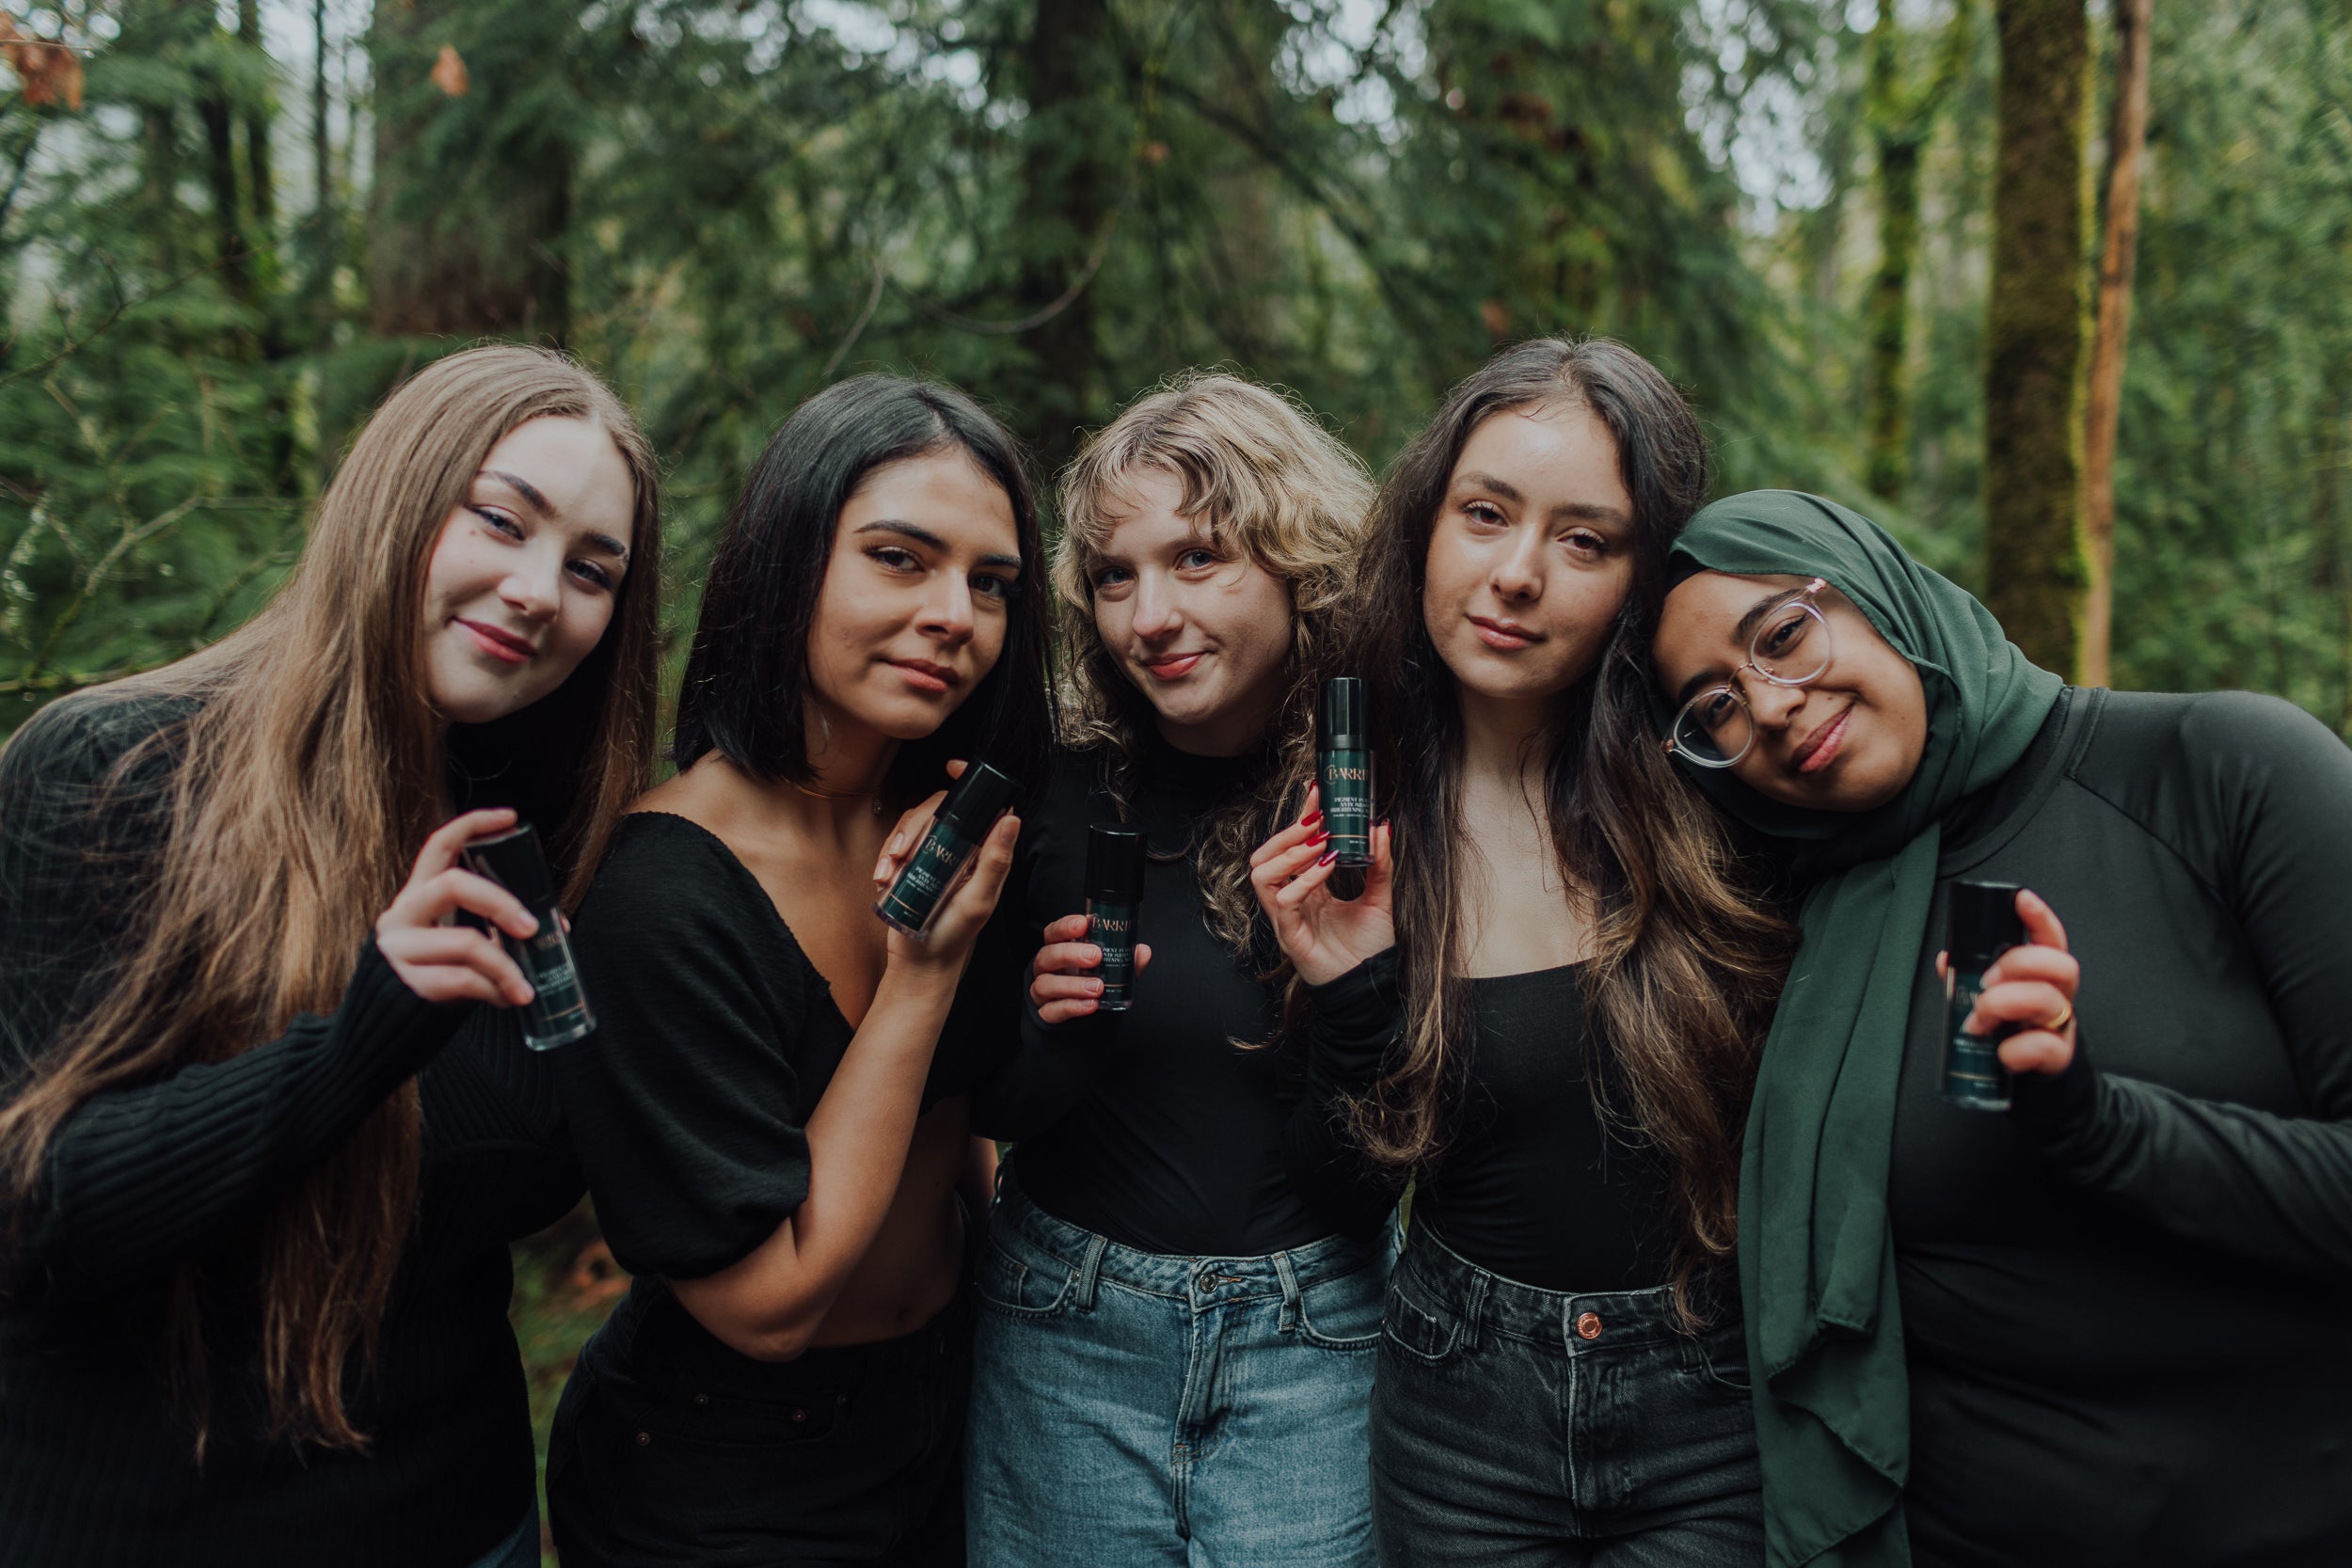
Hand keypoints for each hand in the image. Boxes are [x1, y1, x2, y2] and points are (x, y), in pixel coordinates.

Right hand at [375, 808, 539, 1006]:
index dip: (473, 824)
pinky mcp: (409, 983)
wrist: (384, 1026)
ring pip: (465, 942)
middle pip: (454, 885)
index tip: (510, 817)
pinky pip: (461, 980)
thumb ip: (490, 925)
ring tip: (528, 989)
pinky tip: (508, 999)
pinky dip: (493, 990)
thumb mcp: (454, 939)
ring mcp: (401, 948)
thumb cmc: (435, 974)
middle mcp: (402, 914)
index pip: (439, 846)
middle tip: (532, 928)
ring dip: (507, 966)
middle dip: (501, 902)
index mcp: (417, 895)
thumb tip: (554, 926)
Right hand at [869, 760, 1019, 972]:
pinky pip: (897, 844)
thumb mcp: (978, 901)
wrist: (919, 964)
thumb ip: (995, 861)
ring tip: (891, 871)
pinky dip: (887, 857)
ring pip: (914, 823)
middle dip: (915, 825)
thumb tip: (1012, 819)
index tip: (953, 768)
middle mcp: (960, 848)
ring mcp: (934, 855)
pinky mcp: (912, 864)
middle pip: (939, 809)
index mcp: (984, 852)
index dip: (969, 782)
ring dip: (897, 842)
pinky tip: (884, 878)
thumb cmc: (953, 937)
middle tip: (902, 852)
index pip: (981, 806)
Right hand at [1028, 912, 1155, 1024]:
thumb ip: (1124, 960)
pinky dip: (1072, 1007)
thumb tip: (1142, 952)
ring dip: (1073, 985)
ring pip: (1045, 984)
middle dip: (1070, 953)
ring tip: (1097, 987)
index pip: (1053, 932)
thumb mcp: (1108, 969)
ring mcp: (1042, 992)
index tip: (1083, 924)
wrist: (1082, 1017)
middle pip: (1047, 955)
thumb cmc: (1089, 983)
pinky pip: (1051, 1011)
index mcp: (1058, 950)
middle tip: (1095, 956)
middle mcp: (1047, 969)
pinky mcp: (1045, 1013)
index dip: (1065, 926)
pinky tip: (1091, 1004)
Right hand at [1248, 783, 1394, 987]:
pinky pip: (1285, 901)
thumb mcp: (1379, 897)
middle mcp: (1291, 901)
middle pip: (1264, 858)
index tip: (1316, 792)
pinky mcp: (1291, 936)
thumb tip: (1381, 826)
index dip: (1300, 817)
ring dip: (1289, 854)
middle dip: (1287, 833)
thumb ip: (1379, 864)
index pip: (1293, 847)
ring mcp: (1287, 919)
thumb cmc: (1369, 949)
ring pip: (1262, 876)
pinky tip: (1327, 867)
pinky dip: (1305, 880)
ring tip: (1319, 843)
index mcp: (1307, 889)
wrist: (1372, 986)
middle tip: (1317, 819)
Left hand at [1937, 888, 2078, 1076]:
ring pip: (2049, 1001)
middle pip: (2061, 965)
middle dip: (2018, 964)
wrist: (2029, 1085)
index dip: (2040, 918)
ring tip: (1977, 1021)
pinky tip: (2000, 1054)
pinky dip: (2016, 1050)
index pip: (2051, 939)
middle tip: (1985, 982)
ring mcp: (2062, 1027)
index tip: (2022, 898)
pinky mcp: (2059, 1058)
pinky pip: (2046, 1047)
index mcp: (2042, 977)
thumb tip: (1945, 958)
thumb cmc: (2008, 1033)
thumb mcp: (1990, 1002)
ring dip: (2004, 1005)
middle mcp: (2059, 996)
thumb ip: (1970, 978)